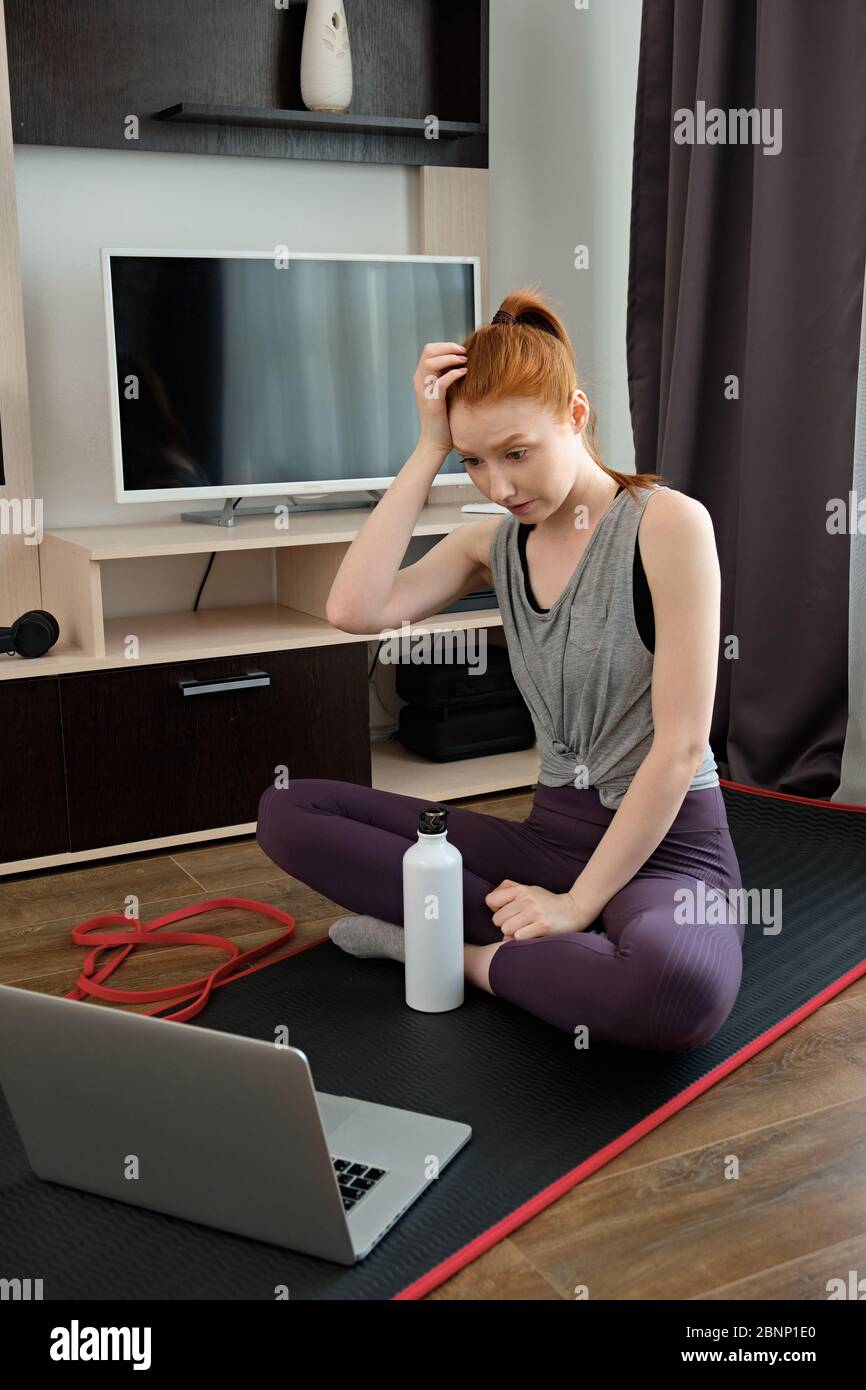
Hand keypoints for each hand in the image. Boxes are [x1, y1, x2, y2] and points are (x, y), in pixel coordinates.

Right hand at [412, 341, 467, 455]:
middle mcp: (420, 381)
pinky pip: (441, 381)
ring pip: (432, 363)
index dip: (446, 346)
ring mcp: (424, 391)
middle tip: (464, 353)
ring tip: (465, 362)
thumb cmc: (442, 419)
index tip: (461, 351)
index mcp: (421, 377)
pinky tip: (464, 374)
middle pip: (429, 351)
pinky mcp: (432, 403)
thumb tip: (463, 362)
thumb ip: (446, 377)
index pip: (429, 349)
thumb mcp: (443, 393)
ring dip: (451, 358)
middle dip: (449, 348)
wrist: (435, 442)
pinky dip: (454, 374)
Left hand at [484, 880, 595, 940]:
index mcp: (521, 890)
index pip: (491, 900)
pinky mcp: (543, 926)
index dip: (495, 910)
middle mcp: (527, 899)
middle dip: (504, 924)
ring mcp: (535, 912)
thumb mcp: (530, 889)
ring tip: (522, 930)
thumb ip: (509, 889)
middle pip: (497, 919)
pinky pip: (519, 937)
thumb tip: (490, 899)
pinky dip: (521, 940)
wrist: (574, 910)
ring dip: (512, 934)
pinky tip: (529, 936)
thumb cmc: (547, 902)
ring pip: (506, 929)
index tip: (505, 913)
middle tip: (516, 924)